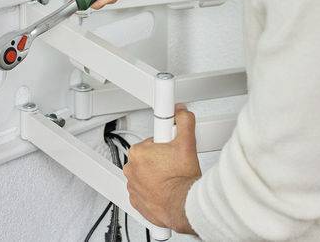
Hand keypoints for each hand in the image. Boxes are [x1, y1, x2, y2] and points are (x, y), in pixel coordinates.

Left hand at [123, 104, 201, 234]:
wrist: (184, 206)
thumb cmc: (182, 180)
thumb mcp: (188, 143)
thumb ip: (184, 121)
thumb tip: (182, 112)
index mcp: (138, 152)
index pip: (152, 141)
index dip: (166, 143)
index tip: (172, 148)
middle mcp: (131, 169)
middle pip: (148, 157)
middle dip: (161, 158)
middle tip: (175, 163)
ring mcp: (133, 186)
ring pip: (146, 174)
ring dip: (157, 174)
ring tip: (172, 177)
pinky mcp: (137, 201)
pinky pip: (144, 190)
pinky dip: (153, 189)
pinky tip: (166, 189)